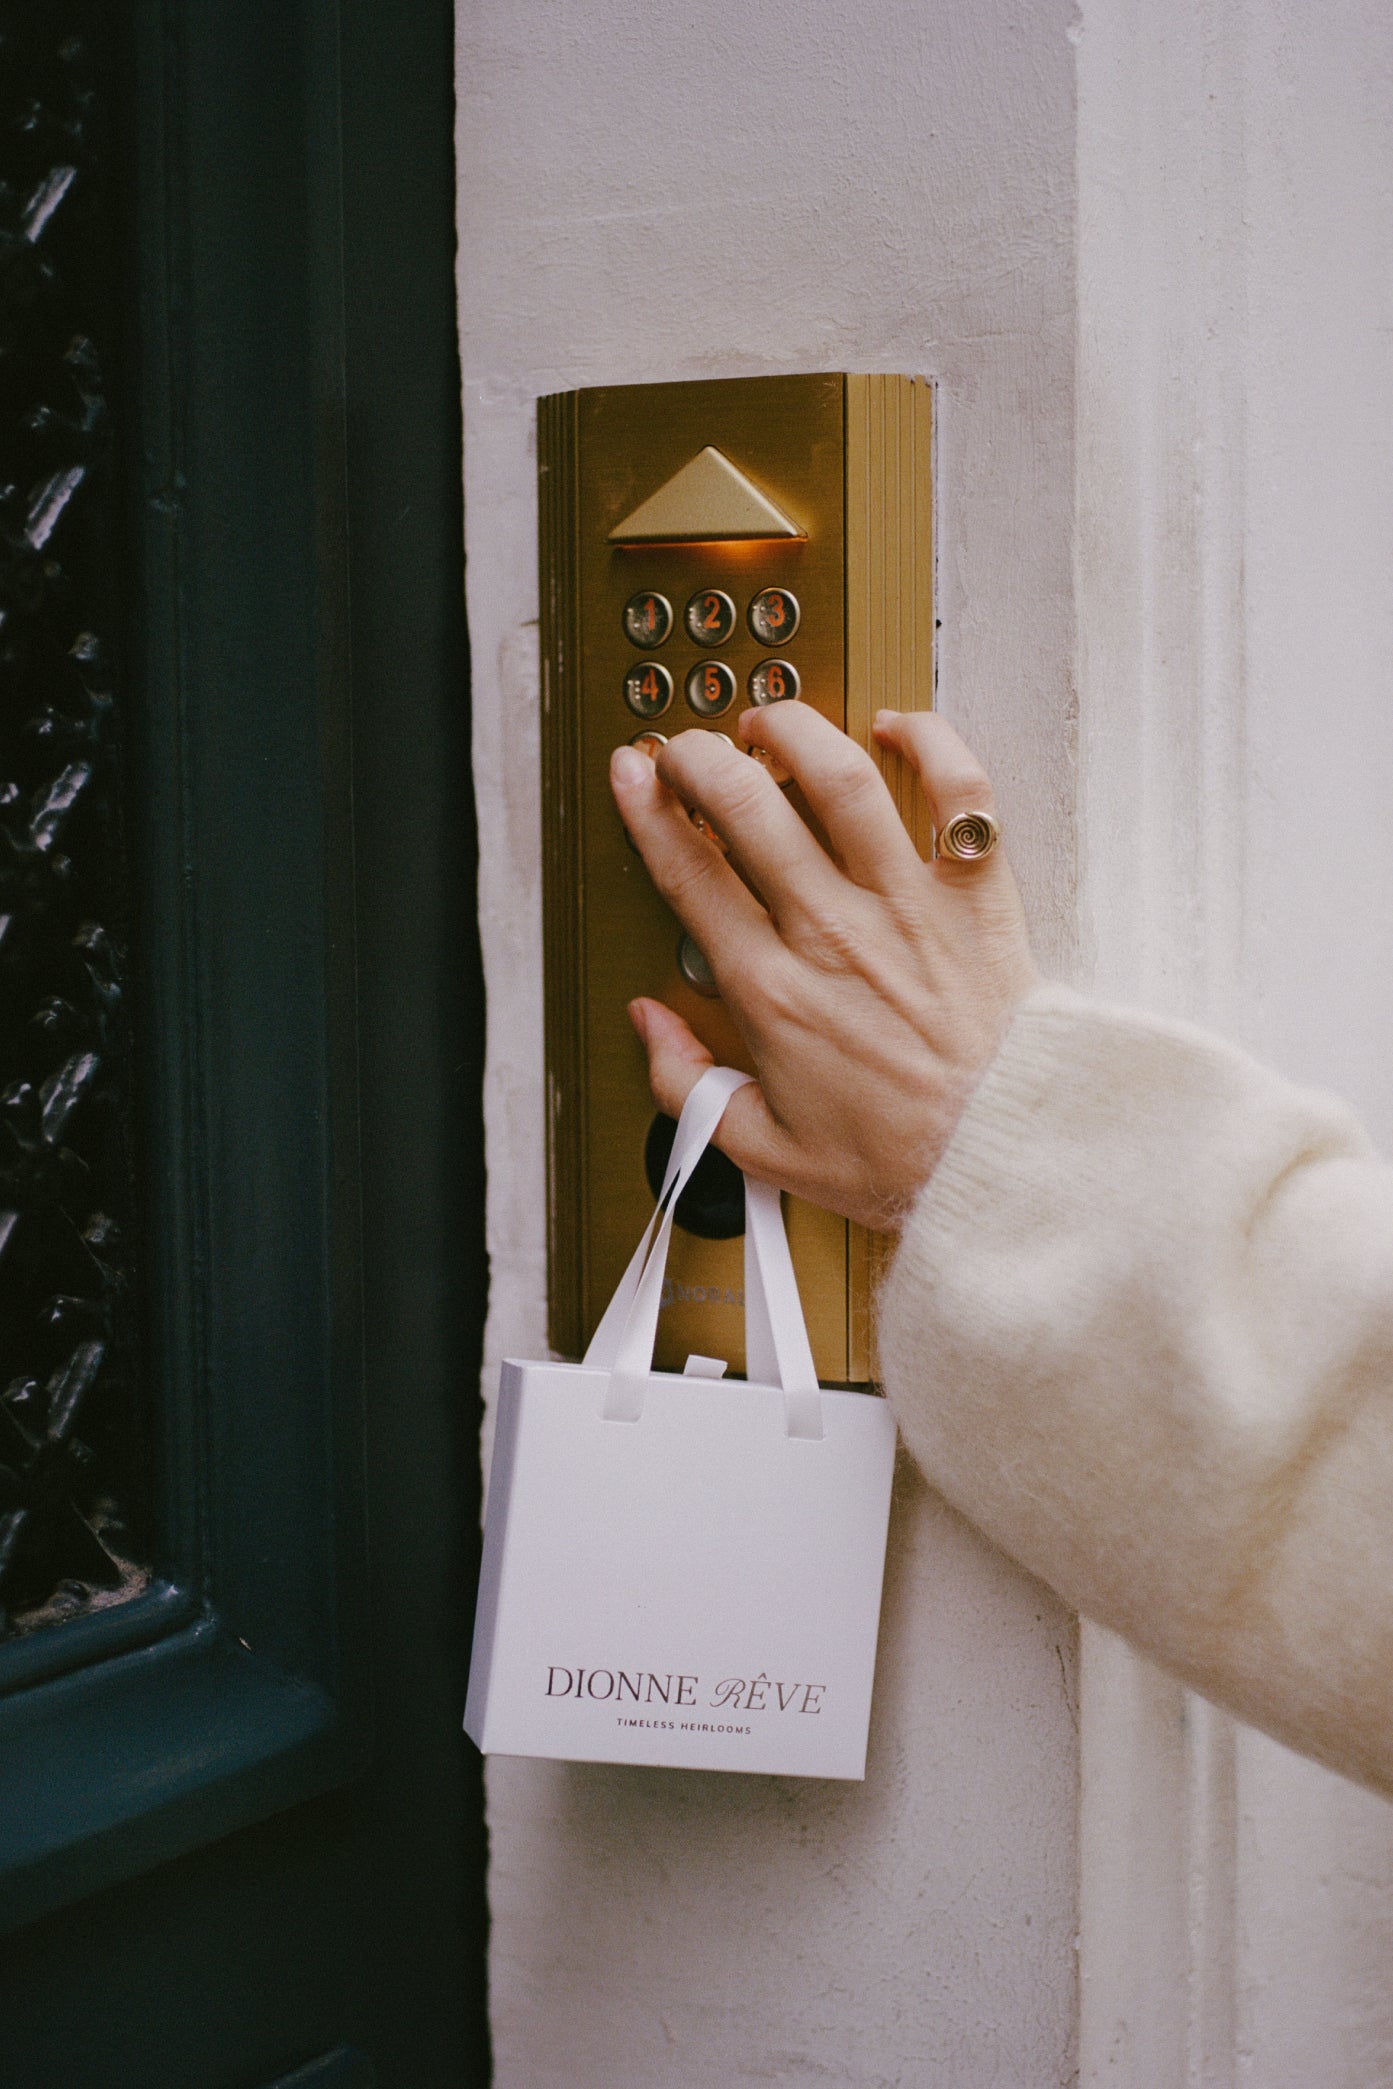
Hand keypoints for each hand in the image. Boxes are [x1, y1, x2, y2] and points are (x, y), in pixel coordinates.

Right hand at [608, 702, 1038, 1232]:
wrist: (1003, 1158)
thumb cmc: (900, 1159)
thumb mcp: (765, 1150)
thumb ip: (687, 1087)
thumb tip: (649, 1025)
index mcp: (772, 992)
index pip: (689, 873)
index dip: (648, 811)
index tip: (634, 778)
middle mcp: (833, 932)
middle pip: (747, 806)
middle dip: (699, 757)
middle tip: (688, 748)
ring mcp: (907, 904)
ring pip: (840, 779)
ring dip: (794, 731)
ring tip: (768, 722)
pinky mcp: (975, 895)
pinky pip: (960, 792)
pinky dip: (930, 742)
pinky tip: (895, 727)